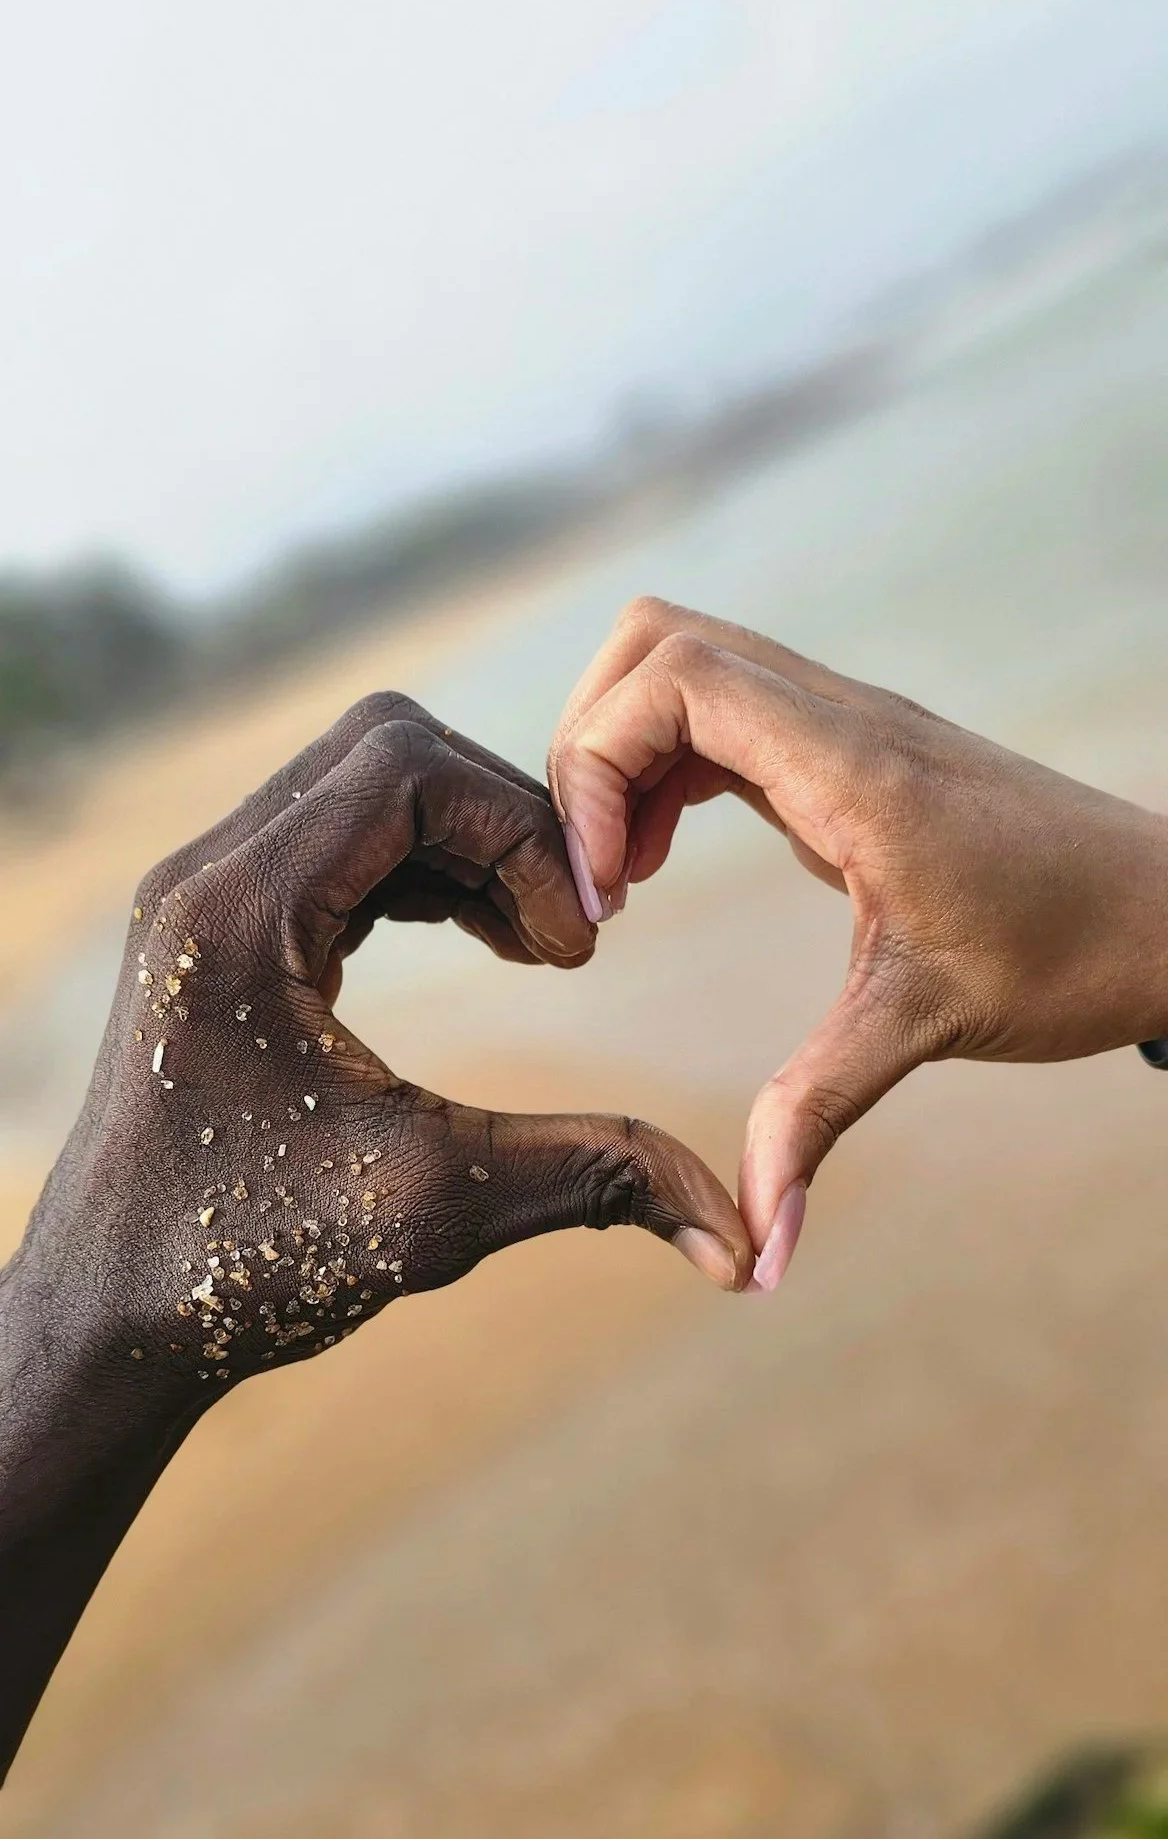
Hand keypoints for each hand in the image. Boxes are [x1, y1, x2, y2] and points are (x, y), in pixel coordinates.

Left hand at [0, 692, 753, 1773]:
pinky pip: (343, 844)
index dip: (520, 831)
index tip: (576, 949)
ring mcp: (211, 896)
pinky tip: (488, 944)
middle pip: (387, 753)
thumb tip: (736, 1237)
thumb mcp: (432, 1212)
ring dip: (471, 847)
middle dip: (504, 824)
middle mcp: (211, 877)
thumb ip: (589, 1181)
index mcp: (237, 912)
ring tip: (542, 946)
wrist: (109, 1319)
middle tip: (568, 938)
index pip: (403, 768)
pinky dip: (428, 872)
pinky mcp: (225, 928)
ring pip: (366, 790)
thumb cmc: (237, 1264)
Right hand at [548, 598, 1167, 1287]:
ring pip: (683, 664)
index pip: (674, 678)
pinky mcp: (845, 754)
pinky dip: (664, 770)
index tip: (606, 888)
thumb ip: (816, 1119)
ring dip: (625, 755)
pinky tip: (662, 860)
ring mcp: (844, 726)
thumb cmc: (1071, 953)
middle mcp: (841, 719)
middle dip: (591, 746)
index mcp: (852, 766)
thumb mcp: (927, 1026)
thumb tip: (757, 1256)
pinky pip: (721, 716)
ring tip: (623, 875)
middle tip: (598, 873)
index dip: (598, 764)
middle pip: (657, 642)